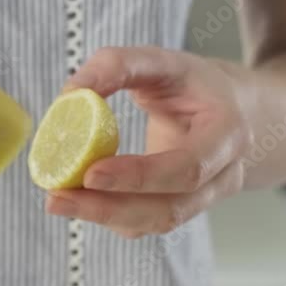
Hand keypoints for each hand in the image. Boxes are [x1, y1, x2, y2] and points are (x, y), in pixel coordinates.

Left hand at [46, 47, 252, 237]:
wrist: (228, 111)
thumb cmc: (191, 85)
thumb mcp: (162, 61)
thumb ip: (117, 65)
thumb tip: (70, 95)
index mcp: (228, 135)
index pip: (188, 167)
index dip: (139, 176)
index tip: (89, 173)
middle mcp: (223, 176)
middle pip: (169, 209)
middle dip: (109, 207)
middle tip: (57, 198)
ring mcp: (203, 200)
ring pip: (154, 223)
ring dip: (103, 217)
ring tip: (58, 200)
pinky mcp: (180, 210)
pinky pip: (144, 224)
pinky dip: (108, 215)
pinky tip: (79, 199)